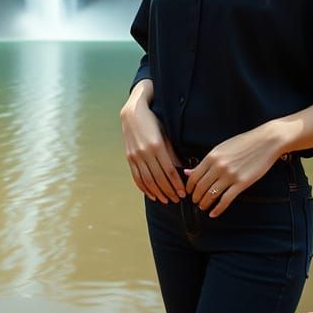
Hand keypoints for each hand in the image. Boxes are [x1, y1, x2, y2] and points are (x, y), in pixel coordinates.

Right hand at [120, 82, 184, 203]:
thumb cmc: (153, 122)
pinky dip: (144, 188)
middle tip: (177, 199)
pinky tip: (151, 194)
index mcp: (157, 146)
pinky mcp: (129, 158)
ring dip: (157, 192)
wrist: (132, 113)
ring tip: (165, 200)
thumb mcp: (165, 134)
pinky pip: (136, 177)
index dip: (176, 184)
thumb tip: (180, 169)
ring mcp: (135, 156)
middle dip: (169, 191)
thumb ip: (171, 152)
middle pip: (158, 178)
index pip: (169, 171)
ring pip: (147, 180)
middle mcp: (145, 153)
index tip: (183, 193)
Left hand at [184, 128, 282, 216]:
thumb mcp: (221, 149)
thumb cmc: (243, 143)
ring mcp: (230, 175)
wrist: (266, 141)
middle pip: (201, 187)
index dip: (189, 187)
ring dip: (205, 203)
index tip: (189, 192)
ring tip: (203, 207)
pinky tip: (213, 214)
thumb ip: (205, 162)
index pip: (194, 176)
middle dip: (196, 197)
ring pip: (211, 195)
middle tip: (195, 202)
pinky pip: (226, 200)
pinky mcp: (242, 183)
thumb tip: (188, 172)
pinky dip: (218, 209)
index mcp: (212, 156)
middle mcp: (219, 166)